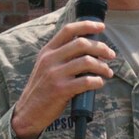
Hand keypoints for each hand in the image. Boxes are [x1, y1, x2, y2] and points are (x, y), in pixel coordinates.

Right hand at [10, 19, 113, 138]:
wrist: (28, 112)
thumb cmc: (42, 90)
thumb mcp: (45, 67)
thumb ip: (61, 56)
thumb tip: (88, 49)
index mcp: (47, 51)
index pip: (68, 30)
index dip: (87, 25)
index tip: (101, 27)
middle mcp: (50, 59)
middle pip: (82, 44)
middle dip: (101, 48)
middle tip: (110, 55)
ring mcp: (55, 74)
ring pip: (87, 62)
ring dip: (102, 66)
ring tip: (108, 72)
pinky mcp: (60, 90)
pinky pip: (86, 81)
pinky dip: (97, 81)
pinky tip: (99, 83)